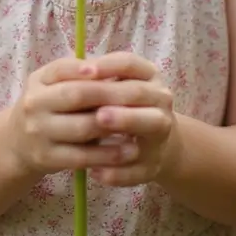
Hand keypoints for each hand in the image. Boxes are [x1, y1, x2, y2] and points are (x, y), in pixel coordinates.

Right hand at [7, 56, 143, 178]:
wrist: (17, 143)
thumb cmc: (47, 106)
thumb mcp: (50, 84)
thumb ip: (74, 74)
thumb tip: (108, 67)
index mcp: (38, 81)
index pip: (61, 69)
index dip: (84, 69)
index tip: (109, 70)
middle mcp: (34, 105)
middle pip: (75, 95)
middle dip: (108, 94)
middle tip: (137, 96)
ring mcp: (39, 133)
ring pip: (82, 127)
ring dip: (113, 126)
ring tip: (139, 125)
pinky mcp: (47, 158)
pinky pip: (82, 156)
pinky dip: (107, 154)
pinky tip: (127, 151)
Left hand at [86, 52, 175, 187]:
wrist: (153, 143)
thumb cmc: (122, 107)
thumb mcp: (113, 87)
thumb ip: (96, 79)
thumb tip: (74, 72)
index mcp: (148, 76)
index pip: (130, 64)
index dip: (109, 66)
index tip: (86, 70)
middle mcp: (160, 101)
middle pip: (139, 93)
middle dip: (114, 96)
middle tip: (93, 101)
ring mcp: (161, 132)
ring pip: (150, 125)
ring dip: (125, 122)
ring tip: (98, 123)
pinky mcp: (153, 165)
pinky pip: (138, 169)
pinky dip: (118, 172)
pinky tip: (96, 172)